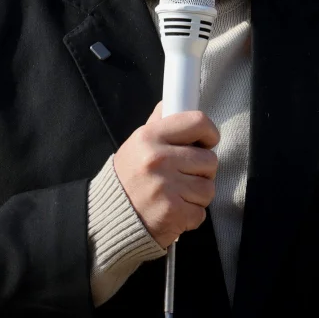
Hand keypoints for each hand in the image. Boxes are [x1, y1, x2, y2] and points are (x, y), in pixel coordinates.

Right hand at [113, 102, 219, 248]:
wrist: (108, 217)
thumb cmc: (128, 178)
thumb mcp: (137, 143)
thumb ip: (159, 123)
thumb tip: (176, 99)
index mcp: (150, 137)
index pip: (198, 122)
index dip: (209, 133)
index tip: (207, 141)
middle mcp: (158, 159)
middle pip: (210, 159)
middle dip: (202, 170)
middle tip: (183, 176)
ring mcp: (166, 187)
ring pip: (208, 187)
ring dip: (197, 194)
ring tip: (177, 195)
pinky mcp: (173, 212)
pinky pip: (201, 211)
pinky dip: (191, 215)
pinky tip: (174, 211)